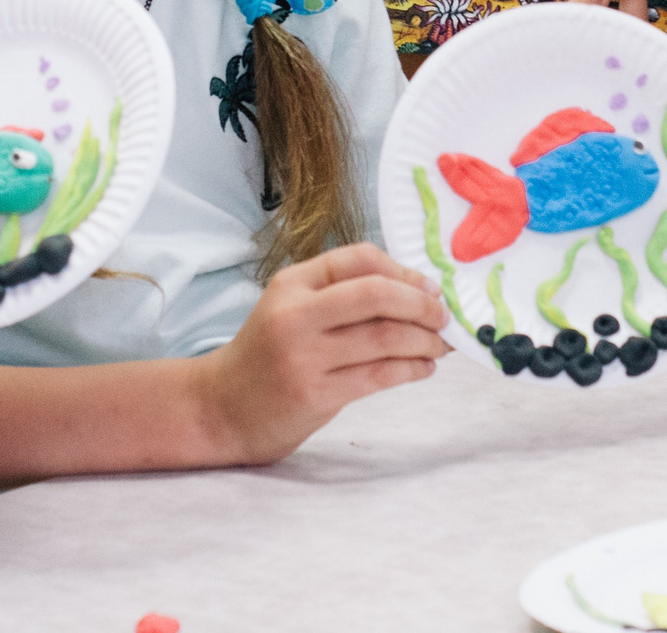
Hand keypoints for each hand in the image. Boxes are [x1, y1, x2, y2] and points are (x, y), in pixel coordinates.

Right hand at [193, 243, 449, 463]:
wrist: (221, 408)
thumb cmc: (268, 355)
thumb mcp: (291, 308)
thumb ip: (341, 294)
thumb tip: (416, 290)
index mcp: (292, 283)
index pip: (359, 258)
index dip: (403, 271)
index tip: (430, 287)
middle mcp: (295, 314)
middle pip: (376, 294)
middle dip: (422, 304)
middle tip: (444, 316)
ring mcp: (304, 356)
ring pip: (384, 337)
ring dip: (425, 340)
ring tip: (440, 346)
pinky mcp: (314, 394)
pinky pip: (378, 375)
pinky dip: (411, 369)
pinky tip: (423, 369)